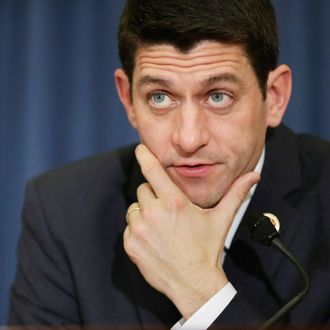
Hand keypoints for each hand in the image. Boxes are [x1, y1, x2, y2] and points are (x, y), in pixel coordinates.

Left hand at [124, 144, 259, 318]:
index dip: (145, 156)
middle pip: (144, 189)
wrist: (193, 284)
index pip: (153, 170)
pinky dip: (138, 229)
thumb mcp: (221, 219)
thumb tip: (254, 176)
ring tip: (161, 226)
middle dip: (154, 194)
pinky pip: (129, 226)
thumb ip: (235, 194)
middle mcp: (154, 213)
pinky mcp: (131, 244)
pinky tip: (154, 239)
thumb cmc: (207, 249)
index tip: (140, 148)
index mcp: (175, 203)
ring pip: (135, 208)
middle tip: (168, 210)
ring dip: (144, 212)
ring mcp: (140, 229)